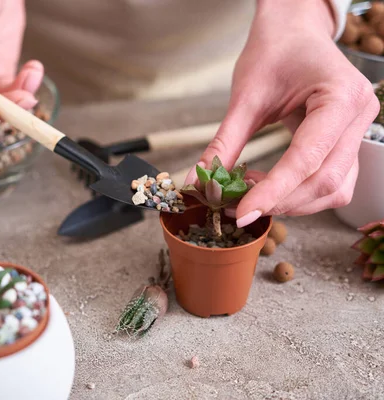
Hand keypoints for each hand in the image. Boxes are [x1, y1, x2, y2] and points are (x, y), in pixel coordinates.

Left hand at [184, 0, 378, 227]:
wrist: (293, 33)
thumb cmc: (272, 53)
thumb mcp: (245, 97)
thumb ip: (225, 142)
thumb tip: (198, 181)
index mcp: (340, 97)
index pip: (307, 158)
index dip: (274, 191)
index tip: (242, 212)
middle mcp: (360, 117)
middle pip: (327, 181)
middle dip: (281, 201)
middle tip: (238, 205)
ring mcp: (360, 131)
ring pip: (335, 189)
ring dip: (291, 202)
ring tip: (250, 194)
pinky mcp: (349, 143)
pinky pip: (332, 182)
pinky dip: (299, 193)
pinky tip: (268, 187)